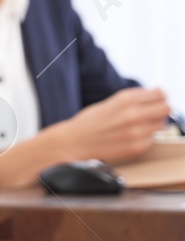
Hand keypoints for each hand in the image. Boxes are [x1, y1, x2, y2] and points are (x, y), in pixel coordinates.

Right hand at [54, 86, 171, 163]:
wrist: (74, 142)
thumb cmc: (90, 121)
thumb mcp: (110, 102)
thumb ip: (133, 99)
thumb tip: (157, 95)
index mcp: (125, 100)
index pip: (160, 93)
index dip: (160, 96)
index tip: (157, 98)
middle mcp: (132, 115)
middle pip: (166, 108)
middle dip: (161, 108)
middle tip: (154, 111)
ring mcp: (136, 132)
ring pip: (162, 124)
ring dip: (154, 123)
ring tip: (139, 125)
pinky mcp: (136, 147)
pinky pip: (153, 139)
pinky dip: (146, 137)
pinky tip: (132, 136)